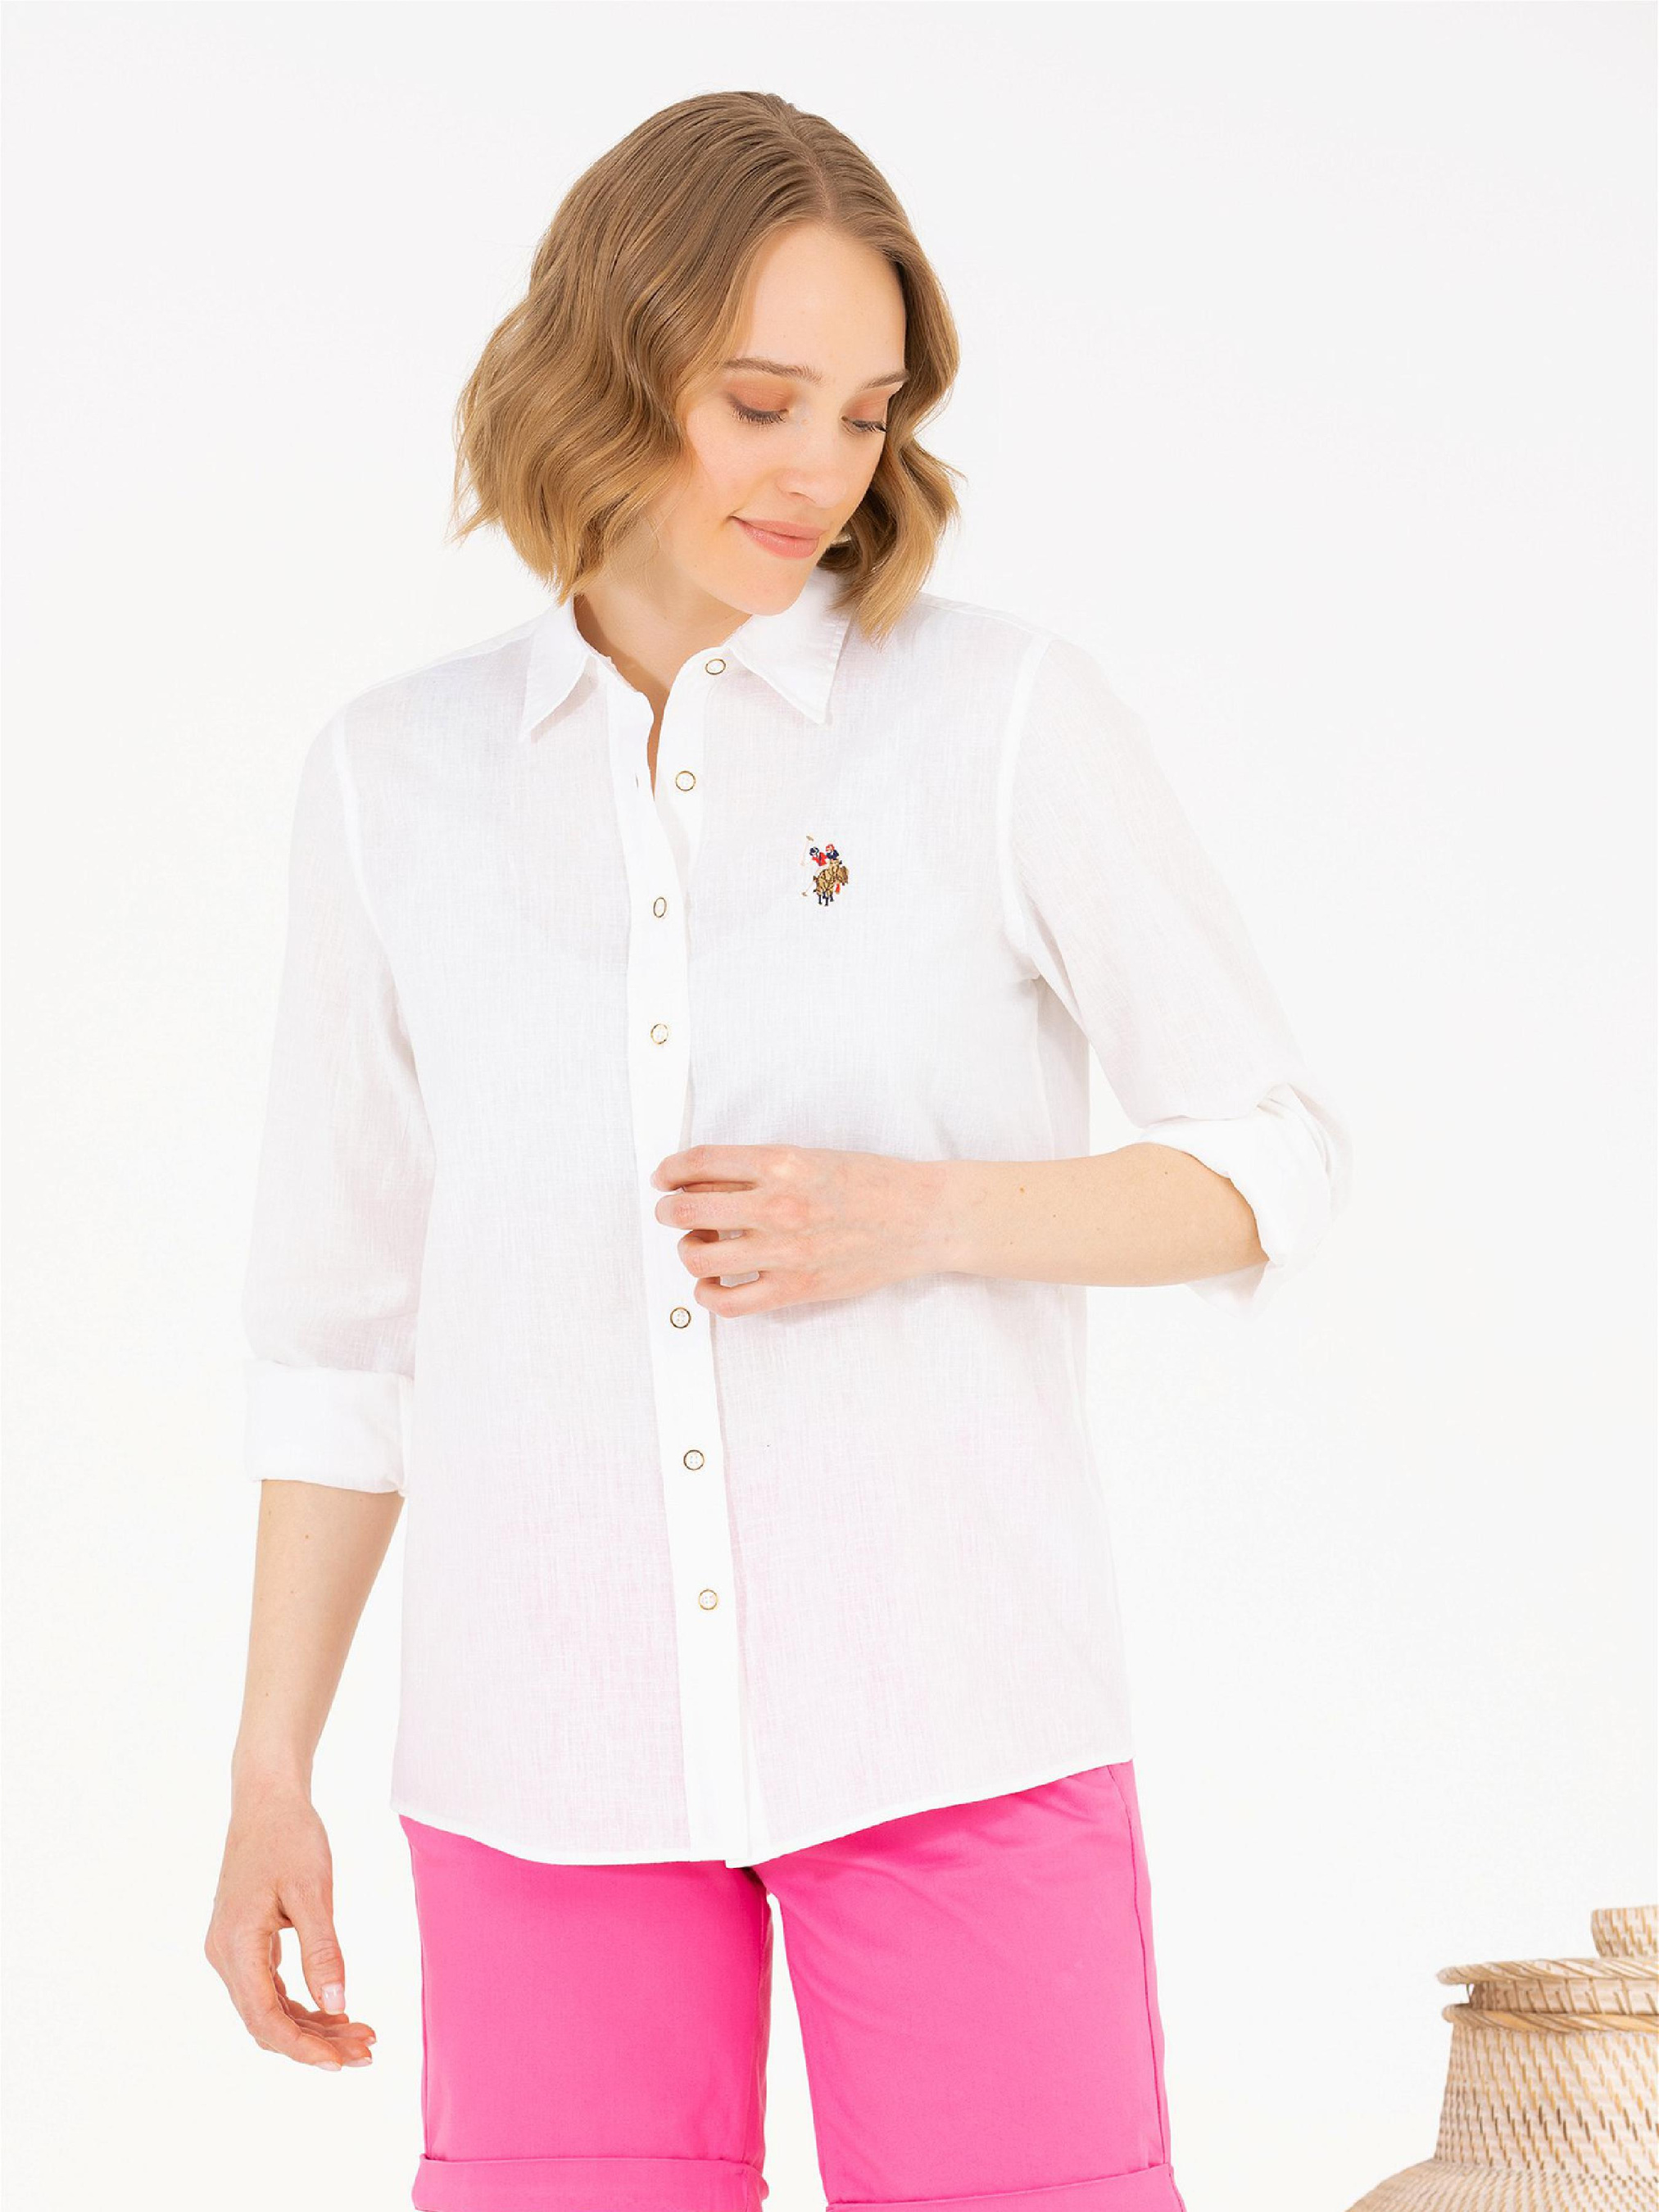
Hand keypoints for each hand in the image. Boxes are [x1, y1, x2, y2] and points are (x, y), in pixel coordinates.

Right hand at [205, 1784, 376, 2071]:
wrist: (266, 1798)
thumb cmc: (290, 1836)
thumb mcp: (312, 1891)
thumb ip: (323, 1951)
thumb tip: (337, 2006)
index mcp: (235, 1946)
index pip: (266, 2019)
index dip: (304, 2047)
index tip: (343, 2062)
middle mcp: (223, 1955)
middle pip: (266, 2022)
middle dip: (316, 2042)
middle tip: (367, 2051)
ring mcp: (230, 1950)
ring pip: (269, 2009)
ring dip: (311, 2026)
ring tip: (361, 2034)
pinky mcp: (243, 1942)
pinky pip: (269, 1989)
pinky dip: (301, 2004)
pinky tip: (336, 2011)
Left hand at [650, 1143, 950, 1314]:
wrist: (922, 1217)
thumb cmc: (872, 1183)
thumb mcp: (812, 1157)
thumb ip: (761, 1169)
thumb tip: (704, 1182)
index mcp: (781, 1162)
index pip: (700, 1163)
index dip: (670, 1170)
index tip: (663, 1177)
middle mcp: (778, 1204)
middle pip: (687, 1210)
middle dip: (668, 1211)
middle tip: (670, 1212)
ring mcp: (786, 1250)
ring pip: (698, 1258)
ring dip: (687, 1251)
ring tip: (700, 1247)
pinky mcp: (796, 1288)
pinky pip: (729, 1302)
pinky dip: (708, 1295)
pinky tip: (714, 1285)